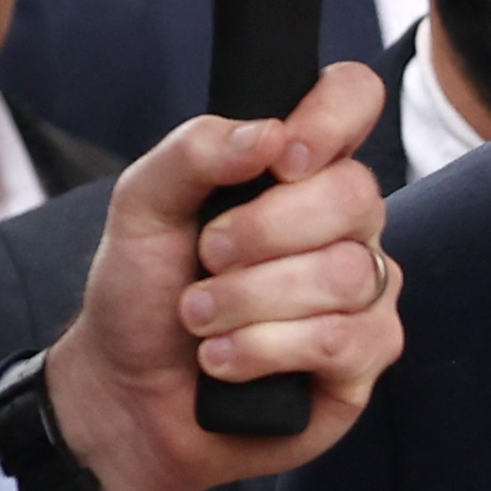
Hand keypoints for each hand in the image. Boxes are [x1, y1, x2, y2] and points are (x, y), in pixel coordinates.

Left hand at [46, 63, 409, 490]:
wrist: (127, 392)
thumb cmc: (143, 293)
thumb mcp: (141, 207)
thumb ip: (193, 154)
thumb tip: (266, 135)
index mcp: (299, 169)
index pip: (353, 98)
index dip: (330, 116)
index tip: (280, 158)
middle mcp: (344, 224)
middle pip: (355, 194)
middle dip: (264, 231)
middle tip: (207, 257)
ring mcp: (364, 292)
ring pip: (346, 274)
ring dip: (250, 300)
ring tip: (200, 318)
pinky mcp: (363, 360)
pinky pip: (341, 340)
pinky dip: (265, 349)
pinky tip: (224, 360)